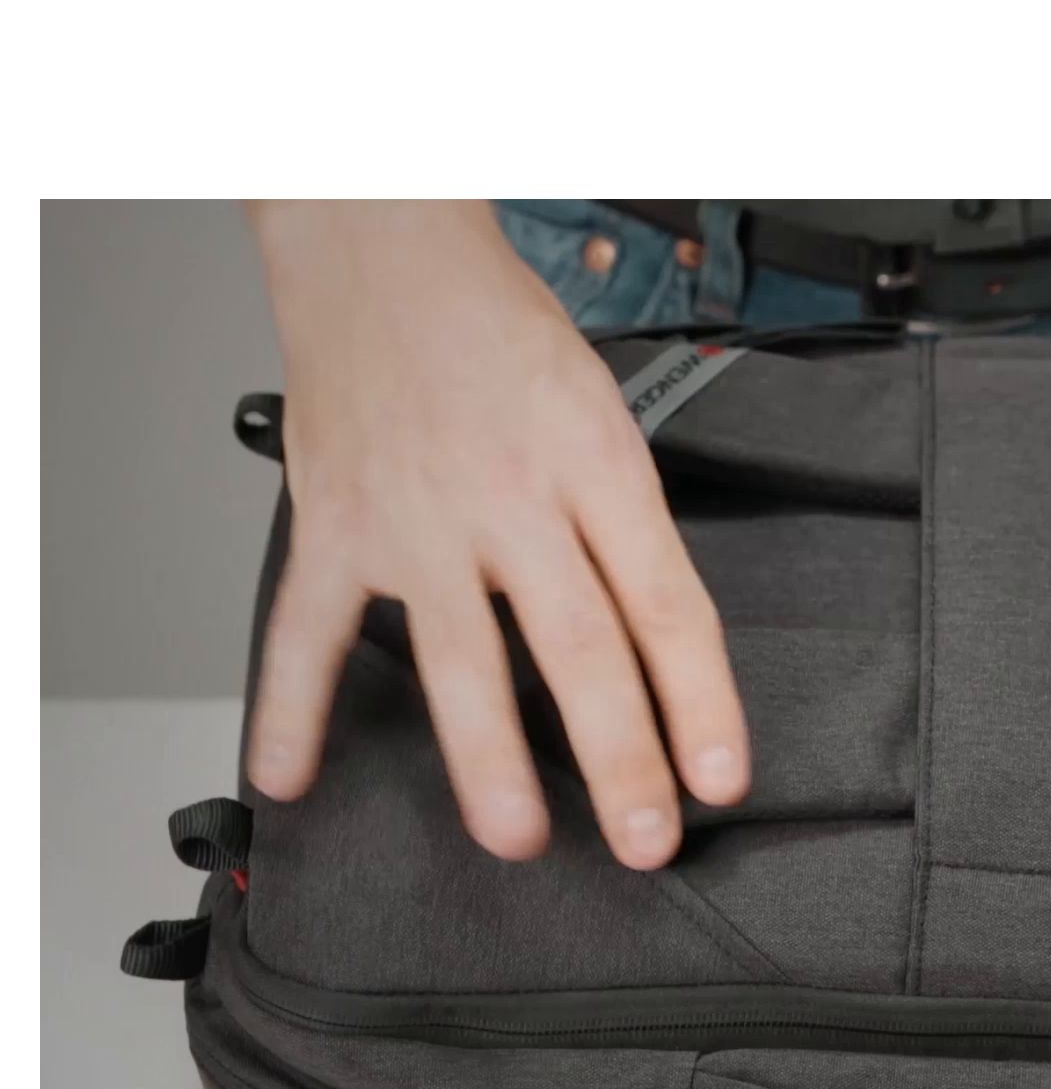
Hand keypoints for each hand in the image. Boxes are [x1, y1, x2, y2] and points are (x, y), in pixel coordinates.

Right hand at [244, 200, 748, 868]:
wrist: (383, 249)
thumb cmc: (504, 336)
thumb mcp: (604, 411)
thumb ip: (625, 525)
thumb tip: (662, 647)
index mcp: (597, 467)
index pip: (667, 603)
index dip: (702, 701)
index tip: (721, 778)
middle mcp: (511, 498)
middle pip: (581, 648)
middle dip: (618, 758)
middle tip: (644, 839)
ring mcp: (417, 518)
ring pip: (461, 658)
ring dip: (489, 759)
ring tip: (519, 837)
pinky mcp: (335, 524)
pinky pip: (308, 629)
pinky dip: (291, 706)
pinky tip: (292, 774)